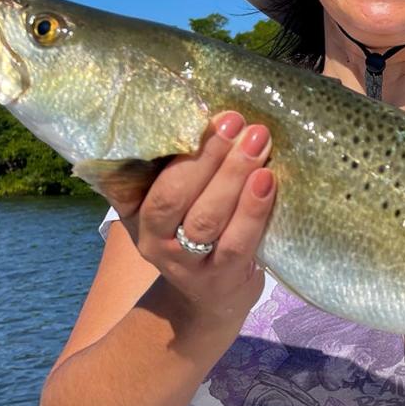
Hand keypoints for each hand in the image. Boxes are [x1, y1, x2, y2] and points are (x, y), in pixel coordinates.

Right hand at [111, 111, 275, 320]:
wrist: (209, 300)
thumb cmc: (194, 234)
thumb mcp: (173, 205)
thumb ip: (176, 165)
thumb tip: (204, 105)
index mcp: (136, 211)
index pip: (141, 177)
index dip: (169, 145)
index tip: (199, 112)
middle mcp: (153, 240)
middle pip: (173, 196)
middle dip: (206, 155)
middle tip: (234, 120)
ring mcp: (187, 264)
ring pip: (206, 218)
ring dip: (233, 176)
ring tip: (258, 141)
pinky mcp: (222, 279)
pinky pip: (238, 242)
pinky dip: (253, 210)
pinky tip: (268, 180)